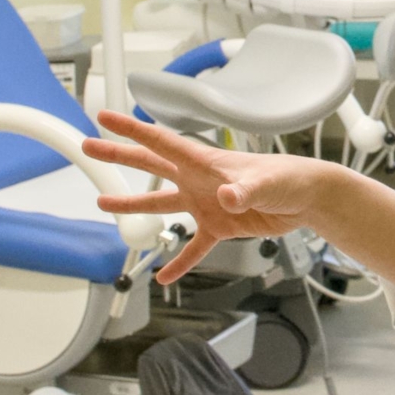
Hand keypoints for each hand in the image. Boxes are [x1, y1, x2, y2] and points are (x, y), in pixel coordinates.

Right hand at [84, 108, 330, 283]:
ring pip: (162, 204)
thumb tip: (227, 197)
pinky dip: (179, 261)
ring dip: (134, 206)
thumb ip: (244, 190)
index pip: (161, 142)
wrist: (307, 199)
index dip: (131, 130)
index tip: (104, 117)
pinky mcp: (220, 226)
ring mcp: (206, 203)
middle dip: (119, 156)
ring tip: (103, 204)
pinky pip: (193, 246)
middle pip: (150, 165)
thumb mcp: (266, 183)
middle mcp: (199, 179)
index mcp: (205, 162)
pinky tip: (163, 277)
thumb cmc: (289, 180)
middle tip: (87, 147)